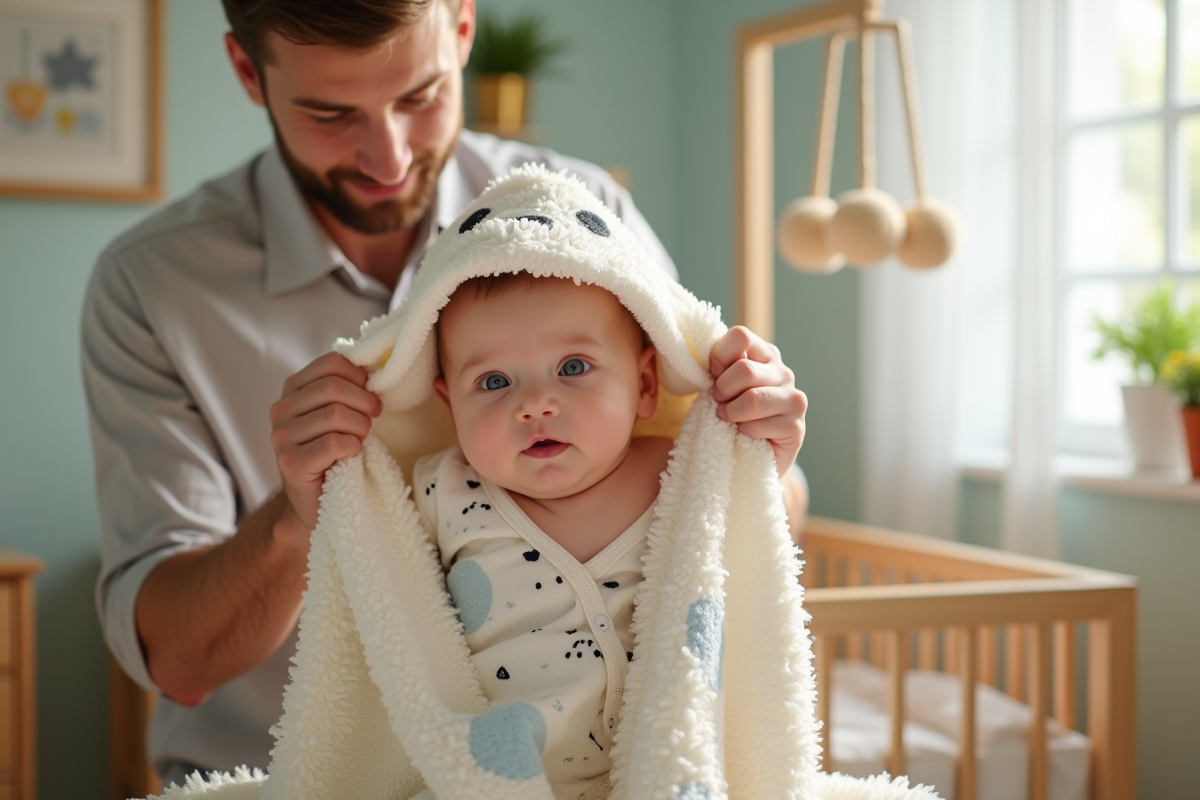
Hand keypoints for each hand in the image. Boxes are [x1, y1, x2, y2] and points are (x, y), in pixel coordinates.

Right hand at [268, 352, 380, 537]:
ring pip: (336, 415)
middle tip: (372, 419)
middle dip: (364, 403)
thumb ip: (346, 388)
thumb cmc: (333, 453)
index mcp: (293, 389)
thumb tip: (375, 367)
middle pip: (334, 387)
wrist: (314, 501)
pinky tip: (350, 456)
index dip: (360, 377)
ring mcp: (281, 436)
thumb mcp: (338, 412)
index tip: (370, 395)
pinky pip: (334, 443)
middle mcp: (280, 409)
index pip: (332, 363)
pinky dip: (352, 448)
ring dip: (360, 428)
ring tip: (360, 440)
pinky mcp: (290, 462)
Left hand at [709, 326, 806, 476]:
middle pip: (744, 370)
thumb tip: (712, 362)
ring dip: (732, 413)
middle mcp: (784, 372)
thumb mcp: (722, 385)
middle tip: (719, 404)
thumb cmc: (732, 415)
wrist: (749, 455)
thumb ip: (720, 367)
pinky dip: (744, 432)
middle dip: (722, 391)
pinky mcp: (796, 427)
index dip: (718, 356)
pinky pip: (759, 426)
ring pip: (752, 399)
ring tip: (728, 419)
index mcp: (765, 354)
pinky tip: (746, 435)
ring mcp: (794, 399)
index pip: (741, 335)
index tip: (712, 375)